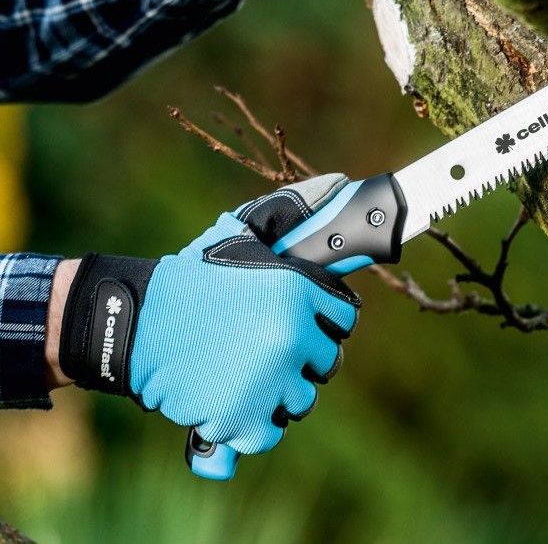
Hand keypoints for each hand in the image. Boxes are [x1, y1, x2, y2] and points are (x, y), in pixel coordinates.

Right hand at [57, 174, 358, 456]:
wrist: (134, 321)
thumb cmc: (191, 277)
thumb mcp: (241, 236)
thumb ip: (288, 213)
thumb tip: (336, 184)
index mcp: (299, 290)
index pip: (344, 318)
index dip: (324, 319)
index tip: (303, 320)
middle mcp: (292, 336)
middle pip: (326, 361)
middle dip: (302, 356)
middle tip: (267, 347)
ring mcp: (269, 381)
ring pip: (301, 399)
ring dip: (279, 390)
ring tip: (247, 372)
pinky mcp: (242, 418)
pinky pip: (269, 431)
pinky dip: (254, 424)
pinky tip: (236, 401)